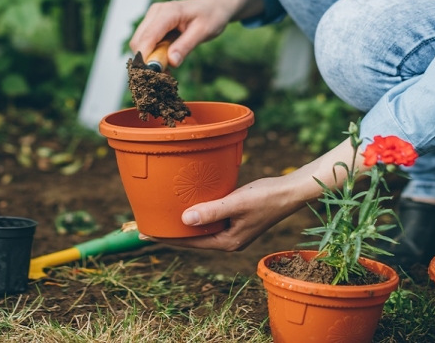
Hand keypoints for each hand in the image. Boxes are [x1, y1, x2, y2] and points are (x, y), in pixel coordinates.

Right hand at [129, 0, 262, 66]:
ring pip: (139, 43)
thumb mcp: (203, 32)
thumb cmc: (211, 16)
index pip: (148, 37)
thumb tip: (171, 62)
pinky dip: (152, 54)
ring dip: (149, 58)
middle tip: (164, 75)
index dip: (145, 57)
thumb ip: (186, 46)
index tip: (151, 75)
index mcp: (168, 12)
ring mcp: (153, 16)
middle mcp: (156, 12)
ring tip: (168, 69)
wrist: (215, 6)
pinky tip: (166, 60)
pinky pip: (146, 42)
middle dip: (146, 60)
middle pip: (138, 41)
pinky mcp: (154, 23)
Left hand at [143, 169, 317, 251]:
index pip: (189, 242)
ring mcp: (231, 230)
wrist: (291, 191)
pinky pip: (208, 218)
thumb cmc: (267, 196)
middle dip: (169, 233)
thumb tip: (184, 219)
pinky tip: (184, 206)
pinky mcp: (235, 218)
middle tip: (143, 227)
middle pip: (191, 238)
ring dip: (180, 224)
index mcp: (227, 241)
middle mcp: (227, 239)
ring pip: (199, 229)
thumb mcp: (237, 203)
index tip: (144, 233)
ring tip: (159, 219)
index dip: (166, 237)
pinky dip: (194, 214)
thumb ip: (211, 210)